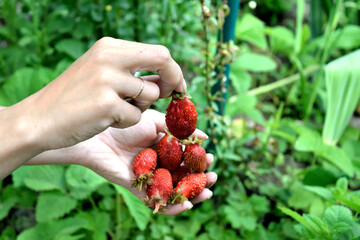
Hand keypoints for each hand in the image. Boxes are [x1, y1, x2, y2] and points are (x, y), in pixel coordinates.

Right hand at [23, 37, 185, 150]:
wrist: (38, 119)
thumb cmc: (74, 99)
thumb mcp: (100, 74)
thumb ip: (131, 72)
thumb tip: (168, 78)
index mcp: (109, 47)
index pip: (157, 51)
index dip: (172, 70)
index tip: (176, 86)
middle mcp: (109, 57)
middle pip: (163, 59)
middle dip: (174, 79)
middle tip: (171, 96)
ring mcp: (107, 79)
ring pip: (151, 94)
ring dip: (140, 108)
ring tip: (116, 111)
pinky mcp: (105, 103)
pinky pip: (135, 116)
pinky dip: (125, 122)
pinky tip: (104, 120)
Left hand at [72, 109, 216, 214]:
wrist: (100, 136)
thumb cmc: (126, 124)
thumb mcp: (155, 120)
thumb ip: (179, 130)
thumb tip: (205, 136)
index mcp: (164, 148)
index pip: (186, 158)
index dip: (200, 160)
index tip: (211, 158)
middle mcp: (159, 164)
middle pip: (184, 176)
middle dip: (201, 179)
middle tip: (213, 177)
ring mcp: (150, 178)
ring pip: (175, 191)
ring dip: (193, 196)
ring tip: (207, 193)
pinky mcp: (139, 189)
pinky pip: (158, 202)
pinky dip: (172, 208)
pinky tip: (186, 205)